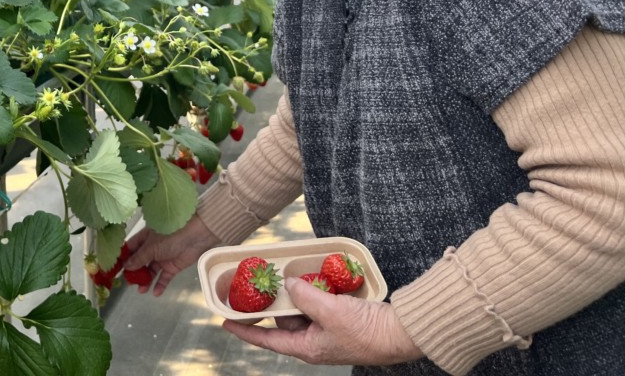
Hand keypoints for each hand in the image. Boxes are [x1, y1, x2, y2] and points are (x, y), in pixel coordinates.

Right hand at [124, 215, 220, 295]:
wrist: (196, 236)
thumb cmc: (170, 235)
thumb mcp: (151, 247)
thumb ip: (139, 258)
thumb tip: (126, 267)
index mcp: (145, 238)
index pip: (130, 249)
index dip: (123, 259)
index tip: (116, 270)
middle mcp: (152, 248)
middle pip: (139, 262)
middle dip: (134, 273)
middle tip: (129, 283)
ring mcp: (162, 258)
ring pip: (151, 271)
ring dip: (146, 281)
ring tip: (141, 290)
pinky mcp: (173, 266)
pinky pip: (164, 278)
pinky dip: (160, 285)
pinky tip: (155, 293)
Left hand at [222, 277, 422, 366]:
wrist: (399, 334)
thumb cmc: (364, 330)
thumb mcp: (329, 311)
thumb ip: (305, 296)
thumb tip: (289, 286)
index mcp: (306, 347)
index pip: (267, 339)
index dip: (245, 330)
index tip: (224, 321)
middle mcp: (313, 342)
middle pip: (284, 322)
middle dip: (272, 304)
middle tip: (257, 285)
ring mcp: (327, 333)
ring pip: (301, 311)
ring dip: (294, 295)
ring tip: (283, 277)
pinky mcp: (340, 322)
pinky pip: (318, 306)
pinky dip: (312, 292)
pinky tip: (311, 278)